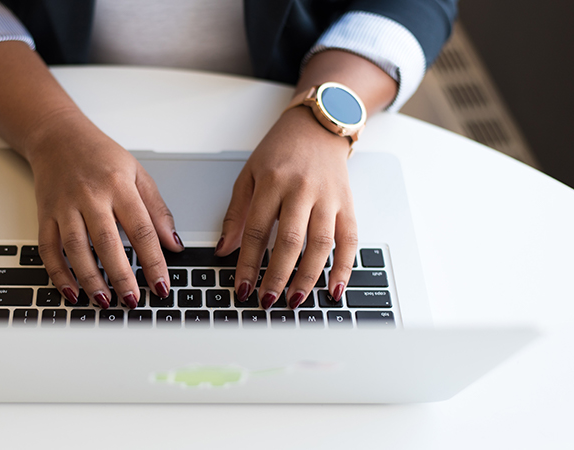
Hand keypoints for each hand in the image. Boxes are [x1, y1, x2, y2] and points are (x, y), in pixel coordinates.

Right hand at [28, 109, 182, 308]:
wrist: (57, 136)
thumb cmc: (100, 155)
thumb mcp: (137, 173)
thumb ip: (157, 210)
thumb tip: (174, 244)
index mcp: (119, 186)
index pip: (142, 229)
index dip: (153, 261)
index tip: (162, 285)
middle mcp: (90, 196)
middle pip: (107, 242)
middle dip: (121, 276)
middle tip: (133, 300)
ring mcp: (64, 206)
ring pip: (76, 249)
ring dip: (90, 279)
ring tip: (104, 301)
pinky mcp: (45, 214)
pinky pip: (49, 249)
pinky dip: (58, 274)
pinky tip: (72, 292)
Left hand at [216, 106, 357, 308]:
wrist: (318, 126)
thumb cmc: (281, 151)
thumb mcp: (249, 175)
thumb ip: (236, 214)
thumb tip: (223, 250)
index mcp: (273, 182)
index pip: (256, 230)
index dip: (247, 262)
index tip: (242, 287)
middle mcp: (302, 190)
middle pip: (290, 240)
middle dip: (277, 275)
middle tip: (267, 300)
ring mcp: (328, 198)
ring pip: (320, 244)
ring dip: (307, 277)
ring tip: (294, 300)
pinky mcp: (348, 204)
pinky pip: (350, 240)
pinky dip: (344, 267)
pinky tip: (334, 289)